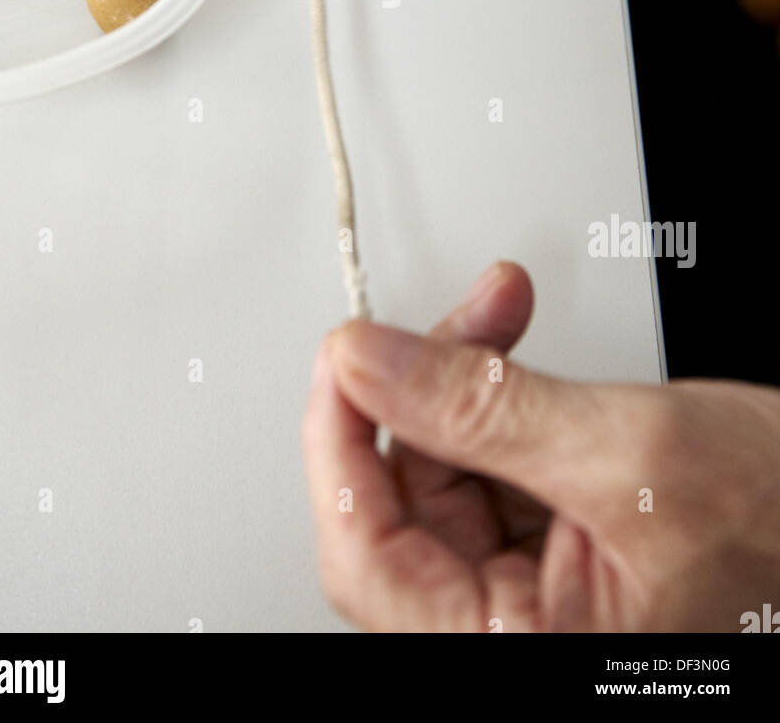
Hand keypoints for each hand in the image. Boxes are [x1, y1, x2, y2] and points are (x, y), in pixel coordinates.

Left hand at [303, 261, 779, 630]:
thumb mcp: (624, 452)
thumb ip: (480, 406)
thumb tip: (365, 363)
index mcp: (521, 653)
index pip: (369, 556)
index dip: (341, 443)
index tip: (346, 356)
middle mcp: (518, 635)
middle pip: (402, 506)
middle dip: (419, 391)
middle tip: (437, 323)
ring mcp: (536, 596)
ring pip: (444, 474)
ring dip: (461, 379)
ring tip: (497, 311)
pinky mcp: (556, 550)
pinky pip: (491, 466)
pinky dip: (496, 395)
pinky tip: (510, 344)